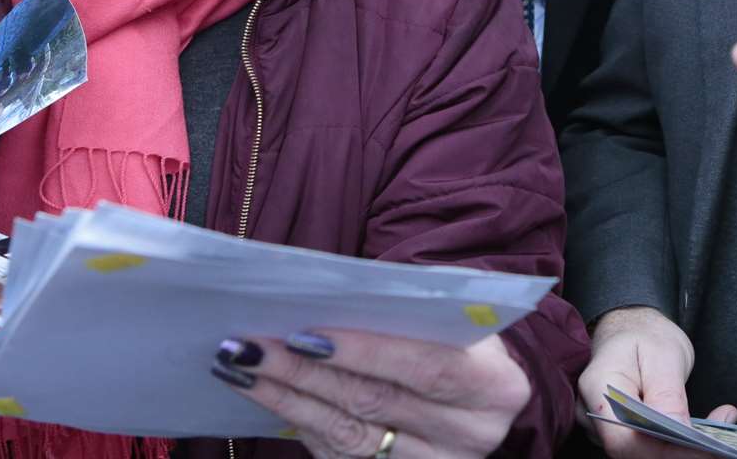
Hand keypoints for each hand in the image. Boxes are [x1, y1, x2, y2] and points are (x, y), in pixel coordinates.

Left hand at [214, 329, 529, 458]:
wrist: (478, 390)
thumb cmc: (455, 334)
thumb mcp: (449, 312)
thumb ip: (405, 305)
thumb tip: (325, 293)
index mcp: (495, 386)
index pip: (425, 366)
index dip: (364, 351)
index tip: (305, 332)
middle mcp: (471, 436)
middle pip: (376, 402)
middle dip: (304, 371)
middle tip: (250, 345)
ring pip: (347, 435)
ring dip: (286, 398)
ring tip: (240, 366)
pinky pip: (339, 455)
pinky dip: (297, 422)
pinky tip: (265, 395)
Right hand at [580, 307, 736, 458]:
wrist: (631, 328)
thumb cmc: (645, 334)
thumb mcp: (663, 353)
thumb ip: (667, 393)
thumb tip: (678, 430)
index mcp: (599, 388)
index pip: (626, 439)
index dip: (665, 451)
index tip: (704, 448)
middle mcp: (594, 415)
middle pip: (634, 451)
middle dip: (679, 451)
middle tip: (721, 440)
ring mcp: (605, 427)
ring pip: (644, 451)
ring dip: (682, 448)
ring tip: (718, 426)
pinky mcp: (623, 432)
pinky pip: (649, 446)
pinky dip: (678, 443)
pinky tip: (704, 430)